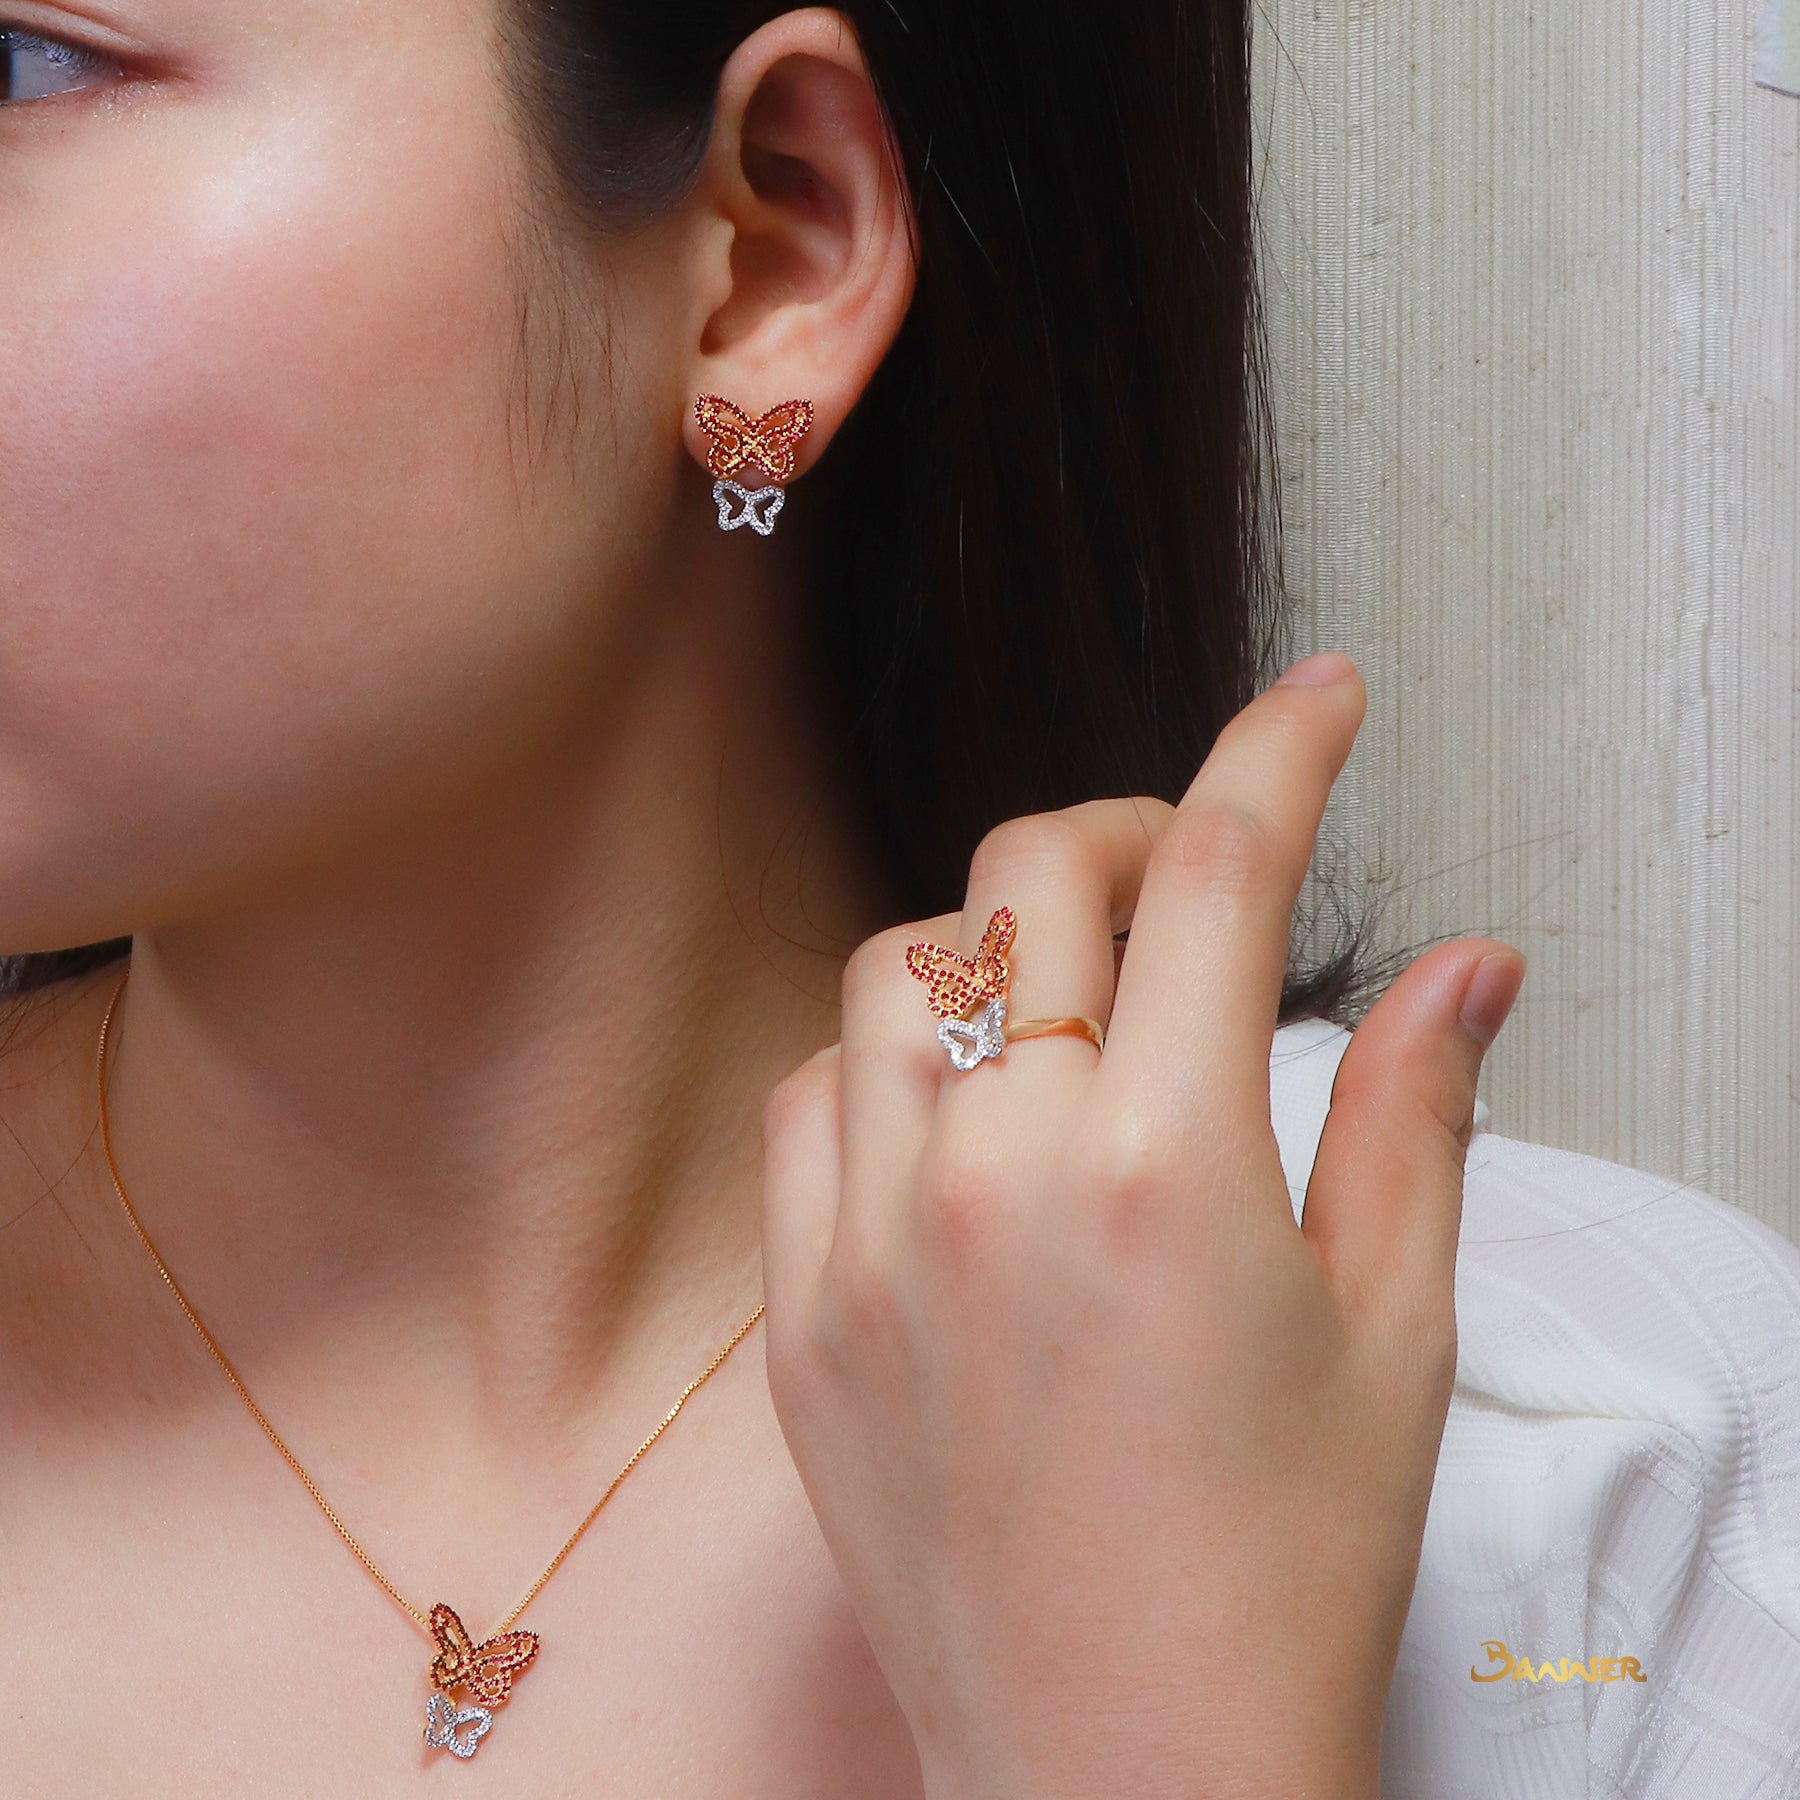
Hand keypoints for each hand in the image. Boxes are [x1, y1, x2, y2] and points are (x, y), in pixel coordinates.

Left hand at [758, 653, 1525, 1799]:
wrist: (1124, 1768)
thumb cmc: (1275, 1575)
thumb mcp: (1394, 1336)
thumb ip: (1418, 1113)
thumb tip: (1463, 966)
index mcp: (1170, 1170)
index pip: (1219, 871)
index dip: (1279, 748)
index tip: (1317, 700)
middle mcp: (998, 1179)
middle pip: (1034, 875)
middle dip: (1129, 828)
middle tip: (1189, 873)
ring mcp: (874, 1241)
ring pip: (898, 967)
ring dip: (998, 943)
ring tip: (1069, 1008)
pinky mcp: (800, 1313)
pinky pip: (804, 1103)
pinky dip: (880, 1066)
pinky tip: (948, 1118)